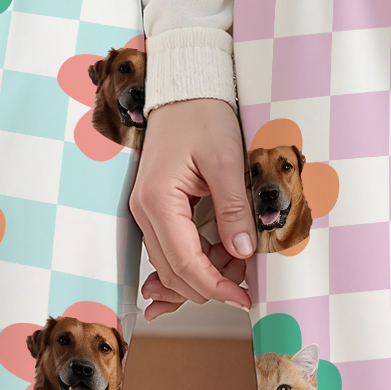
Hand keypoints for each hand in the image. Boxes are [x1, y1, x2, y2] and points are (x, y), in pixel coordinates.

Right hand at [132, 100, 253, 321]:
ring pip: (172, 265)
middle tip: (246, 285)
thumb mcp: (228, 161)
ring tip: (239, 268)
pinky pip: (172, 249)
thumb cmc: (202, 115)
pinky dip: (196, 261)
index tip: (243, 298)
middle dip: (210, 286)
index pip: (185, 264)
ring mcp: (146, 212)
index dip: (215, 287)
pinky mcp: (156, 210)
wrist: (184, 91)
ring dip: (205, 274)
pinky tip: (219, 263)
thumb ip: (234, 210)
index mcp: (158, 201)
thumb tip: (242, 253)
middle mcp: (144, 211)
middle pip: (173, 273)